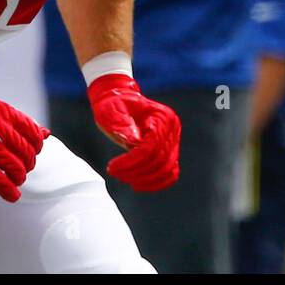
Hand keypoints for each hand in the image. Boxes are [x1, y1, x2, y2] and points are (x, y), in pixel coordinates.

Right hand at [0, 85, 47, 202]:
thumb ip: (15, 119)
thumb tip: (42, 132)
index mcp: (5, 114)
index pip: (33, 132)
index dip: (37, 144)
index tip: (35, 149)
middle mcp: (1, 130)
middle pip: (27, 152)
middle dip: (28, 162)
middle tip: (25, 166)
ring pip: (16, 167)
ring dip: (19, 176)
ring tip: (17, 179)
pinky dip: (8, 190)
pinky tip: (13, 195)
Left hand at [87, 74, 180, 191]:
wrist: (120, 100)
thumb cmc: (114, 104)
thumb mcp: (111, 111)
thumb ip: (121, 124)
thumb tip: (133, 142)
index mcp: (162, 116)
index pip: (151, 148)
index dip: (131, 162)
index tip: (112, 167)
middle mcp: (173, 128)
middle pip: (159, 161)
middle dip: (135, 172)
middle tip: (114, 172)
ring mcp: (174, 140)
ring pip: (166, 170)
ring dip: (144, 179)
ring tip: (123, 176)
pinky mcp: (171, 151)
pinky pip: (170, 174)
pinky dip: (156, 183)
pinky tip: (137, 184)